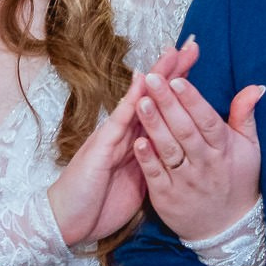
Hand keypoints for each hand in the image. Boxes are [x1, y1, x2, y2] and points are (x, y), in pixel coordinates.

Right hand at [46, 39, 197, 246]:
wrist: (69, 221)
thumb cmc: (101, 202)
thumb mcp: (137, 181)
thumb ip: (153, 161)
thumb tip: (174, 151)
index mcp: (137, 141)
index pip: (162, 106)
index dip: (179, 84)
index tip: (196, 61)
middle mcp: (125, 132)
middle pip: (153, 95)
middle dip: (173, 70)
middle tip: (193, 44)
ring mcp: (112, 136)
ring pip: (139, 100)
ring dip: (156, 76)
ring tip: (173, 52)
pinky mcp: (101, 148)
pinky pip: (120, 121)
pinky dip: (132, 101)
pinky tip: (143, 82)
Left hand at [130, 44, 264, 240]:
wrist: (227, 229)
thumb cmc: (238, 180)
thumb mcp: (249, 149)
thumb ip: (245, 116)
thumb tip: (255, 86)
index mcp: (223, 149)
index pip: (207, 120)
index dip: (192, 100)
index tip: (178, 79)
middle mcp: (204, 164)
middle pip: (185, 130)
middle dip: (167, 103)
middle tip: (152, 79)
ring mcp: (185, 181)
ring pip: (168, 149)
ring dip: (154, 125)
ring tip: (141, 101)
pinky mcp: (167, 197)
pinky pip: (155, 175)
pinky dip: (146, 158)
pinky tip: (135, 140)